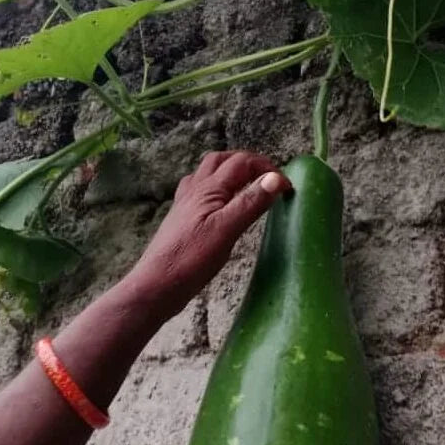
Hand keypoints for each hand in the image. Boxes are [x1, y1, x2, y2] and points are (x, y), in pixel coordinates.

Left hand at [131, 150, 290, 312]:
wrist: (157, 284)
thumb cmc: (191, 259)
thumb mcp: (226, 230)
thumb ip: (250, 203)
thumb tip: (275, 178)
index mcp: (208, 189)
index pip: (241, 164)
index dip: (267, 168)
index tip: (287, 186)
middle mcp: (194, 190)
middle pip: (221, 161)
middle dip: (246, 162)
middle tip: (267, 176)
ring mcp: (185, 204)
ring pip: (207, 174)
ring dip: (228, 171)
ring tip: (246, 184)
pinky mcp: (182, 220)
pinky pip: (198, 192)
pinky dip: (214, 188)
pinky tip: (218, 203)